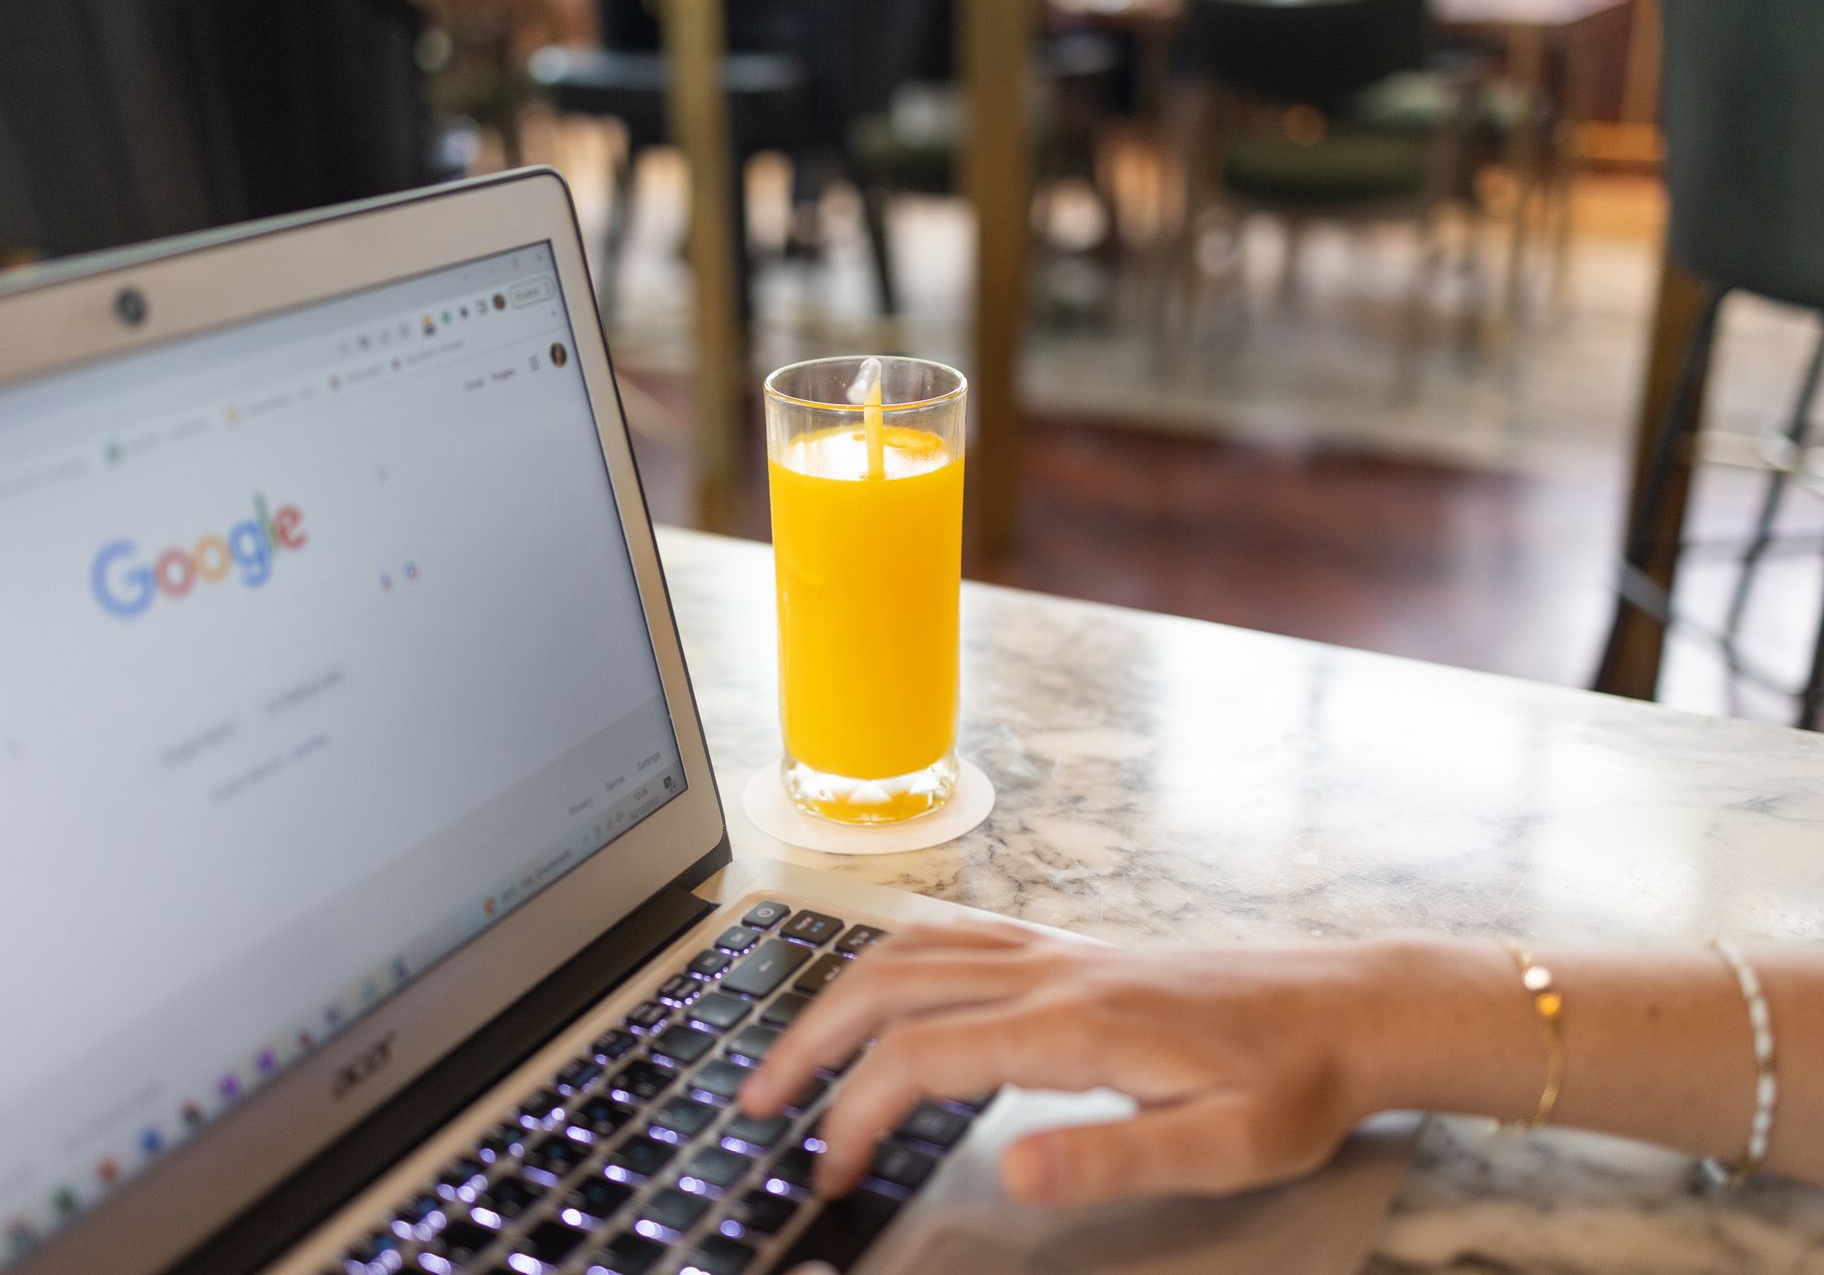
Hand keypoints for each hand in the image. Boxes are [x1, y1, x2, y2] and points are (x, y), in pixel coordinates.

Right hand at [738, 919, 1402, 1207]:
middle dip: (810, 1043)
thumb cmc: (1291, 1085)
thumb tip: (1010, 1171)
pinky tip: (880, 990)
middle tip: (759, 1102)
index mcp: (1076, 1024)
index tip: (828, 1170)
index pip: (924, 1058)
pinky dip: (891, 959)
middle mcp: (1052, 972)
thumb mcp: (1226, 1148)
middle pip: (890, 986)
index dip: (856, 1112)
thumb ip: (1114, 1155)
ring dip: (838, 996)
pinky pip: (954, 933)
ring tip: (794, 1053)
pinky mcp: (1070, 947)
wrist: (1344, 1009)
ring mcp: (1057, 949)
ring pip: (912, 949)